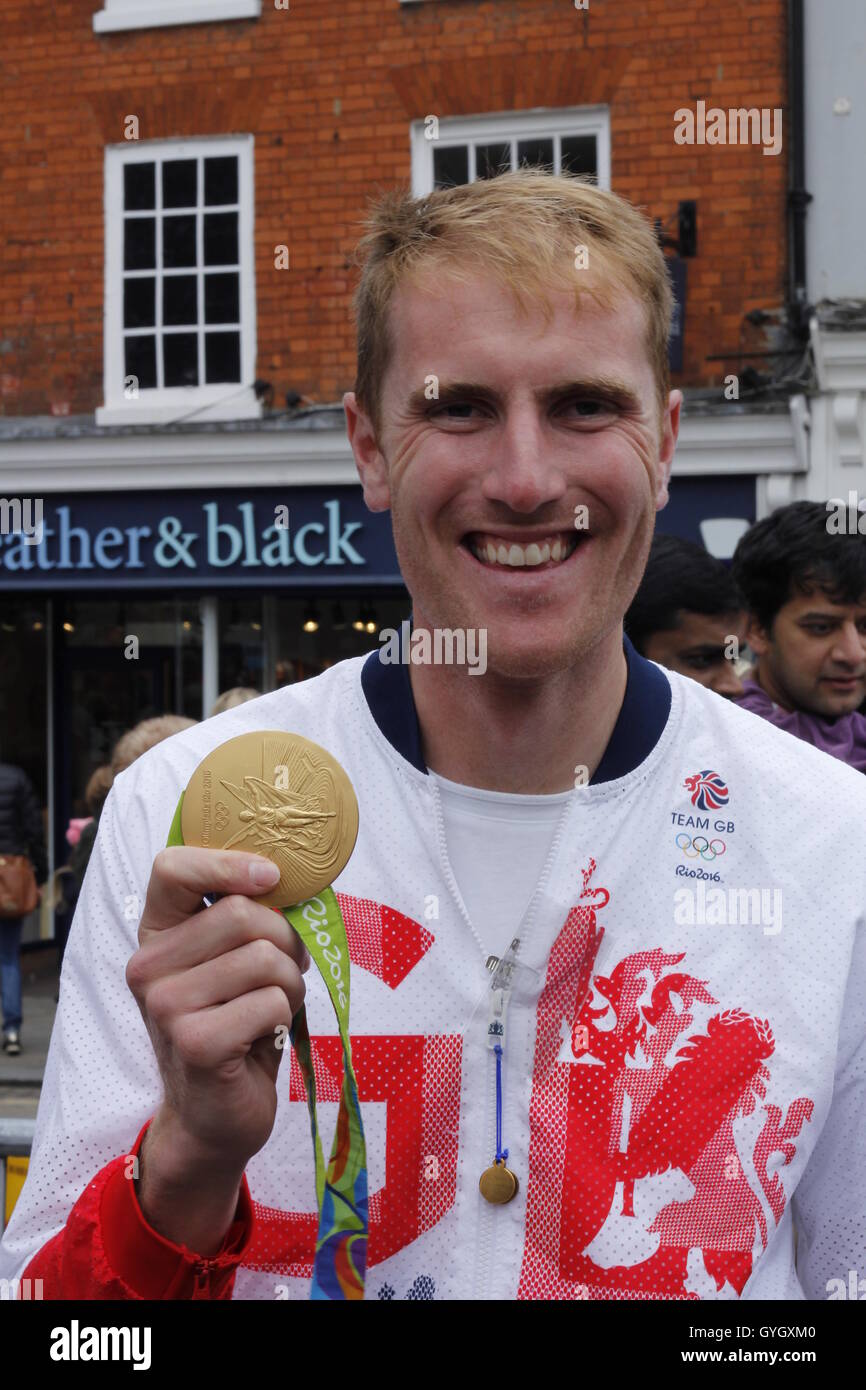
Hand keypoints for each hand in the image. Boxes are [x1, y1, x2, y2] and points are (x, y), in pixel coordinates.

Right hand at [126, 846, 309, 1248]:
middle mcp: (148, 966)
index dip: (228, 862)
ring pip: (265, 957)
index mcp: (156, 934)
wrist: (215, 1116)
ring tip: (271, 1010)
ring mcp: (166, 1006)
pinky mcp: (195, 1043)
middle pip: (242, 913)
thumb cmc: (235, 1025)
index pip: (172, 867)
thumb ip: (246, 917)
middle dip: (286, 941)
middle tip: (284, 974)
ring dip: (290, 984)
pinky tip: (264, 1038)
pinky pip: (271, 1001)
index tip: (271, 878)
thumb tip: (294, 876)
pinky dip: (284, 1017)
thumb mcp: (232, 962)